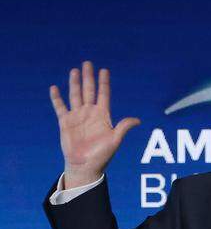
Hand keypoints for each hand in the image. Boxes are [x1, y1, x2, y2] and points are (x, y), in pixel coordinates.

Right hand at [49, 61, 139, 188]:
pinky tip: (54, 88)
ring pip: (75, 95)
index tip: (104, 70)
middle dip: (88, 77)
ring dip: (74, 83)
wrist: (85, 165)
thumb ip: (123, 127)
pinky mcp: (65, 122)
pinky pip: (60, 107)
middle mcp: (90, 113)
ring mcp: (77, 116)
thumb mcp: (115, 140)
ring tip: (74, 70)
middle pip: (89, 90)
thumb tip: (137, 120)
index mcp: (103, 115)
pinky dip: (57, 98)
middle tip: (87, 63)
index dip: (104, 82)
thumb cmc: (102, 154)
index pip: (103, 94)